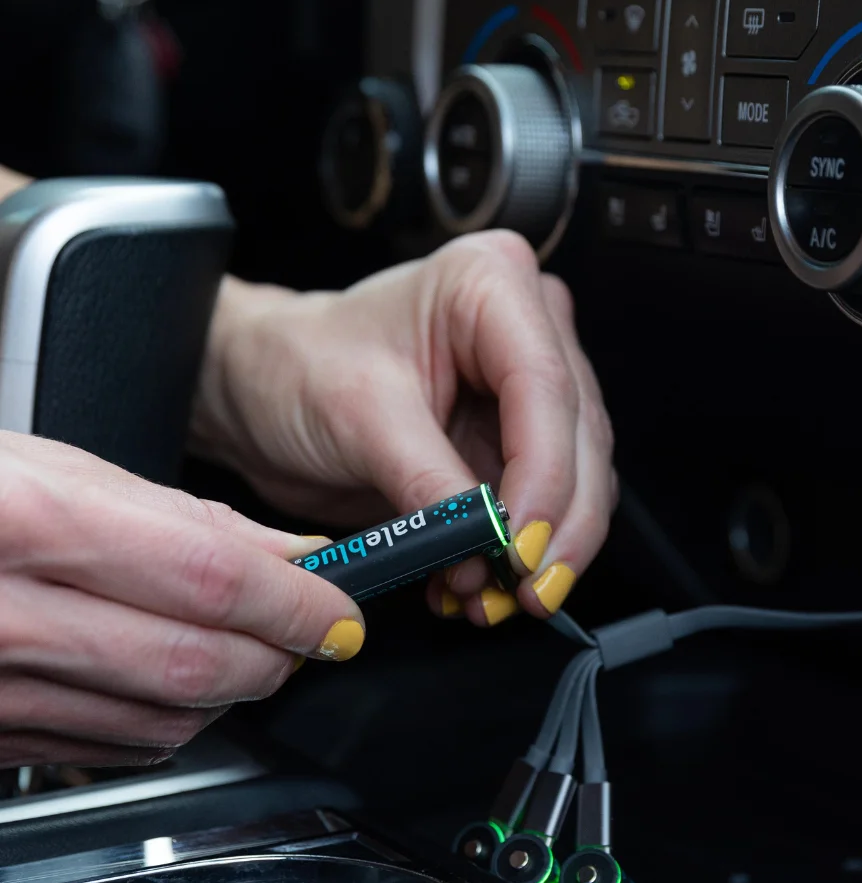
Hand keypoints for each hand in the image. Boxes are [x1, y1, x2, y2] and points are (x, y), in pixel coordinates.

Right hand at [0, 432, 365, 768]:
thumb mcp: (59, 467)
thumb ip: (184, 518)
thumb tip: (289, 553)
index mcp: (28, 518)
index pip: (212, 579)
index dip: (301, 602)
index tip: (343, 609)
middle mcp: (2, 614)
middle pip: (198, 665)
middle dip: (282, 654)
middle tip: (313, 628)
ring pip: (166, 723)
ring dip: (236, 690)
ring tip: (251, 645)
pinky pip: (111, 749)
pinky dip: (171, 721)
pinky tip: (177, 679)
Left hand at [191, 231, 616, 625]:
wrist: (261, 391)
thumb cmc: (295, 368)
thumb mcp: (358, 419)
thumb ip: (431, 484)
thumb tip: (489, 547)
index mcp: (489, 284)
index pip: (546, 387)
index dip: (545, 476)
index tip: (520, 548)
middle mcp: (526, 327)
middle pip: (580, 436)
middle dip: (558, 525)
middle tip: (526, 590)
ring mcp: (525, 387)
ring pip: (579, 478)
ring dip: (543, 550)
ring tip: (489, 599)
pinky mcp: (515, 441)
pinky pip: (544, 506)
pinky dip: (516, 555)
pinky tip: (475, 585)